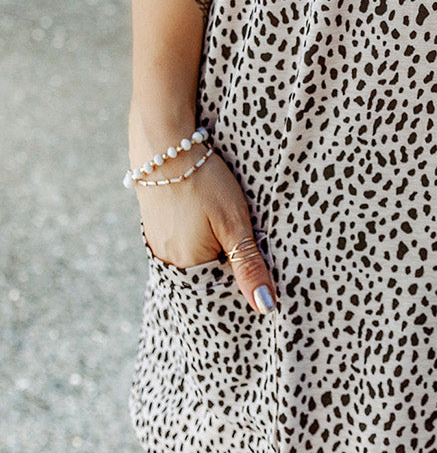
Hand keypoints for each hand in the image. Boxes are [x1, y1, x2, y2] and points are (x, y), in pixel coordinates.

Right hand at [133, 148, 277, 314]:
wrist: (166, 145)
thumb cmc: (204, 181)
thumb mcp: (234, 222)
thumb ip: (248, 265)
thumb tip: (265, 307)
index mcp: (189, 266)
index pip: (221, 293)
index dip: (241, 284)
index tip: (259, 273)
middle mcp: (168, 262)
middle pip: (206, 278)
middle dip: (227, 269)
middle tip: (243, 245)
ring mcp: (158, 245)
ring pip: (194, 261)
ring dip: (212, 254)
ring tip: (226, 232)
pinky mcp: (155, 229)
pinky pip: (181, 247)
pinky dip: (197, 242)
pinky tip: (207, 225)